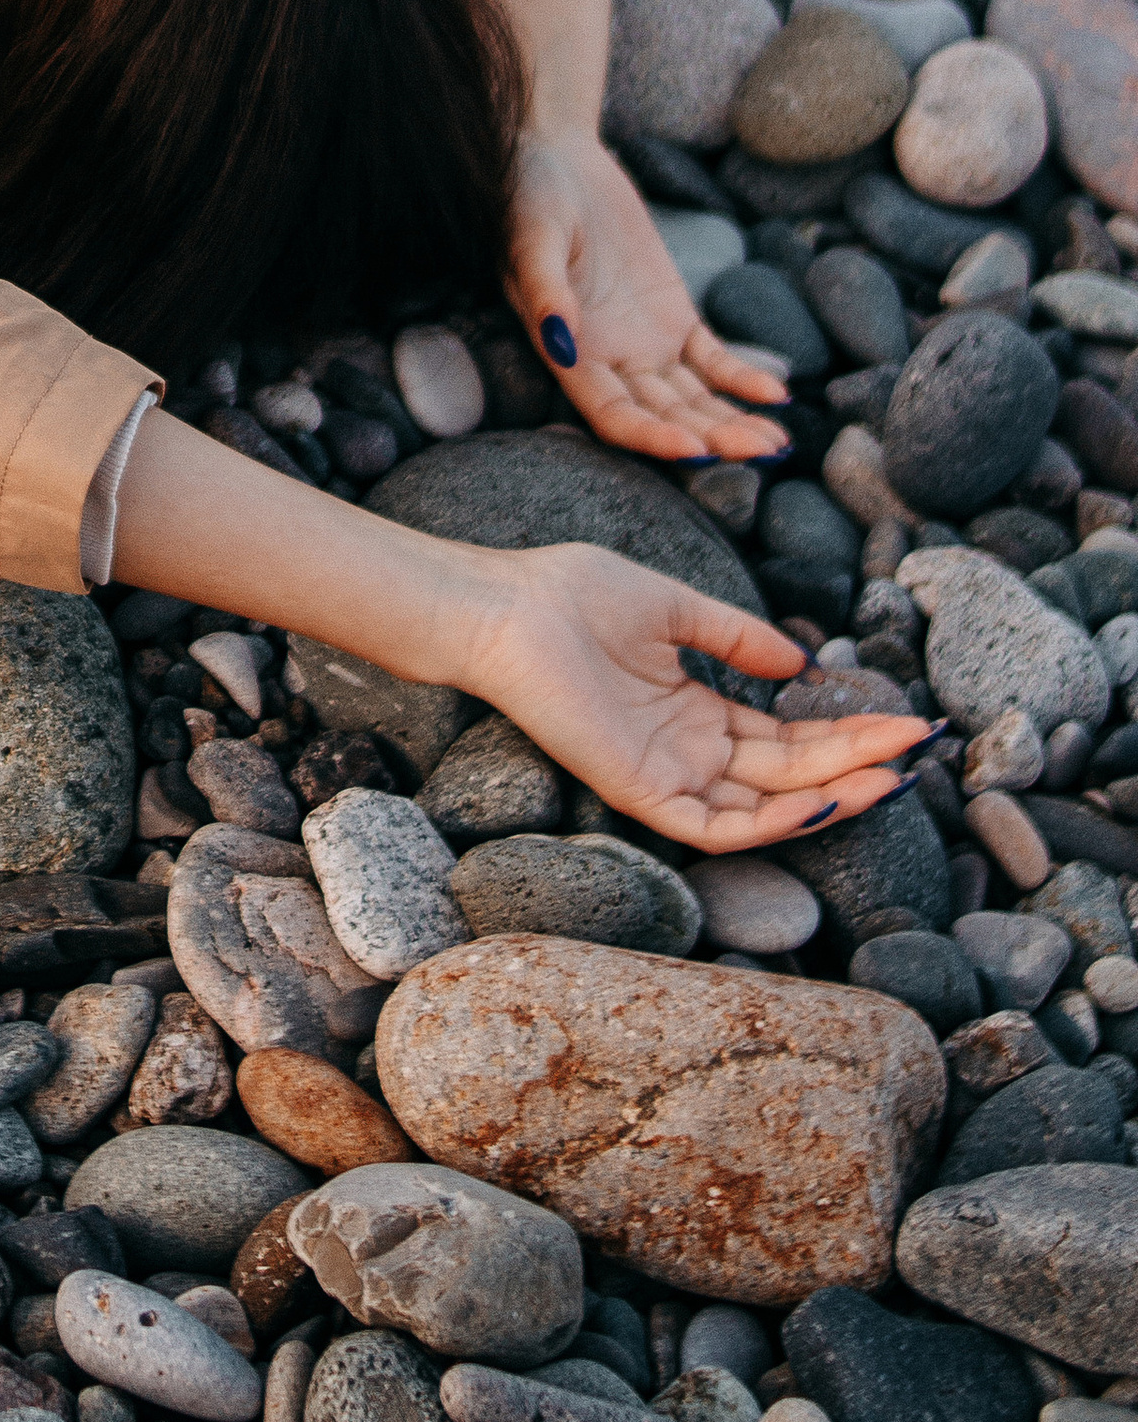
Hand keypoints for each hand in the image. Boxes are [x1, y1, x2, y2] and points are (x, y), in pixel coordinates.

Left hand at [463, 543, 927, 851]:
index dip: (842, 731)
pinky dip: (772, 820)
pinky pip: (716, 826)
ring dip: (831, 794)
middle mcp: (686, 752)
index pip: (784, 737)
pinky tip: (823, 796)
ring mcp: (665, 775)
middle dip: (855, 761)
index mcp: (693, 712)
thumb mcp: (672, 607)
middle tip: (915, 746)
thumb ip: (735, 636)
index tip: (900, 716)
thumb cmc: (570, 596)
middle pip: (788, 773)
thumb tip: (802, 660)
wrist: (505, 607)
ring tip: (891, 774)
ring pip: (765, 805)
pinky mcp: (640, 792)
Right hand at [508, 125, 792, 466]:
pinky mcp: (674, 315)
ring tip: (779, 444)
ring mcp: (645, 341)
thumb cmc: (529, 197)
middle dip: (712, 438)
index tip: (695, 450)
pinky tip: (777, 394)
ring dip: (734, 421)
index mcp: (568, 353)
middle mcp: (608, 359)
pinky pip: (713, 358)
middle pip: (664, 415)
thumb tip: (562, 342)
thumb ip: (546, 289)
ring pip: (695, 397)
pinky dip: (743, 378)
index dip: (651, 437)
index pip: (612, 414)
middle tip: (762, 454)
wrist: (557, 156)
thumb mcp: (532, 238)